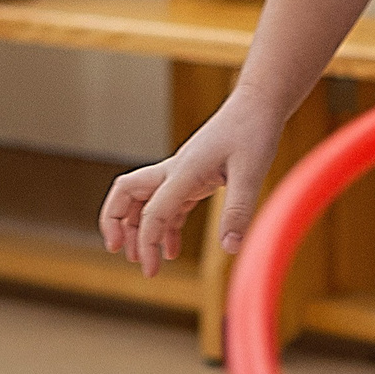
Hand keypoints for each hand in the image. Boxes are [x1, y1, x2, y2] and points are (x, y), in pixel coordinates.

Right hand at [100, 87, 284, 276]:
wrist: (259, 104)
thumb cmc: (254, 130)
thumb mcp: (252, 171)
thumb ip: (239, 209)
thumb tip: (230, 248)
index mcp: (184, 170)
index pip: (152, 211)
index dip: (145, 242)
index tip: (150, 269)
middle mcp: (176, 170)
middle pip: (126, 193)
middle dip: (115, 222)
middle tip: (119, 251)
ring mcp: (183, 172)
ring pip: (144, 199)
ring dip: (137, 227)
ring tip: (143, 258)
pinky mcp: (195, 176)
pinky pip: (169, 204)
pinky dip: (164, 227)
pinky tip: (172, 250)